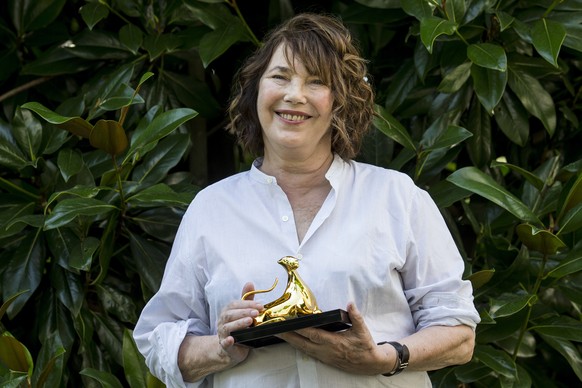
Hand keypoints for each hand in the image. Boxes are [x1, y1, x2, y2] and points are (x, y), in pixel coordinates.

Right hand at [216, 282, 262, 364]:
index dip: (248, 304)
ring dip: (239, 323)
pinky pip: (224, 343)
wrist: (231, 347)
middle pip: (231, 314)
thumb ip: (247, 300)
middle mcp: (223, 320)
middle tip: (256, 312)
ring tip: (250, 321)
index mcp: (228, 311)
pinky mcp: (224, 345)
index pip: (235, 304)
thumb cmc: (238, 326)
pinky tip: (232, 339)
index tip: (261, 305)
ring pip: (228, 327)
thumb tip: (250, 283)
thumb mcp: (243, 312)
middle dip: (244, 312)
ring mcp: (222, 333)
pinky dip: (227, 341)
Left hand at [277, 302, 393, 374]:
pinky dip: (298, 346)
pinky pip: (308, 352)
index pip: (314, 335)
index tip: (290, 323)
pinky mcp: (324, 359)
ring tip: (280, 334)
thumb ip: (355, 316)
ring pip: (303, 349)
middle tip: (276, 330)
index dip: (301, 329)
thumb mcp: (363, 330)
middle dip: (289, 336)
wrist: (370, 364)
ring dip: (291, 341)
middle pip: (303, 343)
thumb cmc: (366, 346)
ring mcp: (324, 356)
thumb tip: (350, 304)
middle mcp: (327, 351)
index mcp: (335, 342)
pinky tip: (292, 341)